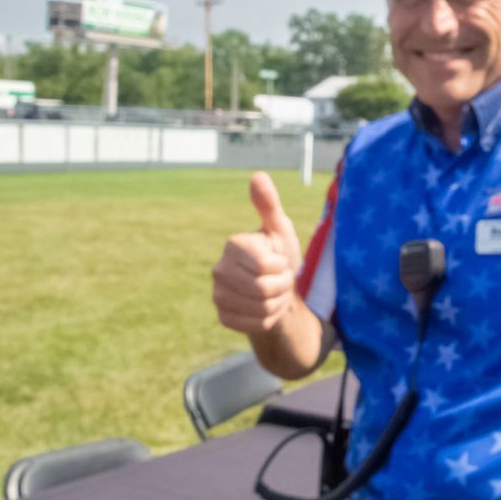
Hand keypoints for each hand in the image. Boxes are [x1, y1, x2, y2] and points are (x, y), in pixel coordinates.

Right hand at [212, 173, 302, 334]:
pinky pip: (254, 324)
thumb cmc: (280, 256)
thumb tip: (258, 175)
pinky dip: (268, 319)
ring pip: (261, 308)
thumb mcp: (280, 230)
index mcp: (233, 244)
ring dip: (277, 302)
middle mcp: (219, 269)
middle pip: (263, 288)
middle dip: (282, 286)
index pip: (266, 265)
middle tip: (280, 280)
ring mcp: (218, 295)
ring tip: (274, 293)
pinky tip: (266, 309)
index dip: (281, 266)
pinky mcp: (223, 317)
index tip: (280, 261)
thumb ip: (269, 205)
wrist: (279, 292)